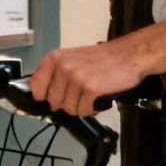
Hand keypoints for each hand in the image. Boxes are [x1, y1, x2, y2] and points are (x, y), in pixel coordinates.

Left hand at [29, 40, 148, 116]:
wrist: (129, 55)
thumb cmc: (104, 58)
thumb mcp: (72, 59)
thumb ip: (56, 74)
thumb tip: (43, 94)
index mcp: (55, 59)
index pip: (36, 88)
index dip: (44, 97)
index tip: (51, 98)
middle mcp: (63, 67)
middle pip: (53, 102)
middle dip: (66, 103)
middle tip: (79, 95)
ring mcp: (77, 78)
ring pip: (69, 109)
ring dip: (80, 107)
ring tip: (89, 95)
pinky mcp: (91, 88)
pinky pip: (83, 110)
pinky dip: (91, 108)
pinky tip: (97, 98)